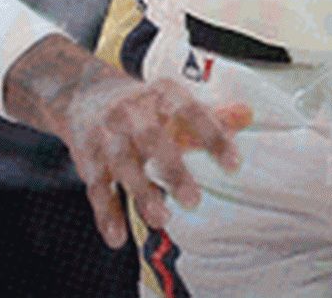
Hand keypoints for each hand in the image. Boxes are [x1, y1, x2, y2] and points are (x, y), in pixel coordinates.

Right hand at [60, 70, 250, 246]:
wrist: (83, 93)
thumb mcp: (175, 103)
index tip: (234, 166)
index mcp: (161, 94)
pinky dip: (106, 213)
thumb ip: (212, 115)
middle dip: (172, 169)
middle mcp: (131, 111)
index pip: (191, 111)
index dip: (213, 136)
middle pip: (151, 137)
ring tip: (161, 220)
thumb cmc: (144, 106)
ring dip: (141, 193)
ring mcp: (106, 134)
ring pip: (122, 164)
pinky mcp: (87, 158)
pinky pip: (96, 187)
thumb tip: (249, 114)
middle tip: (194, 201)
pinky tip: (118, 237)